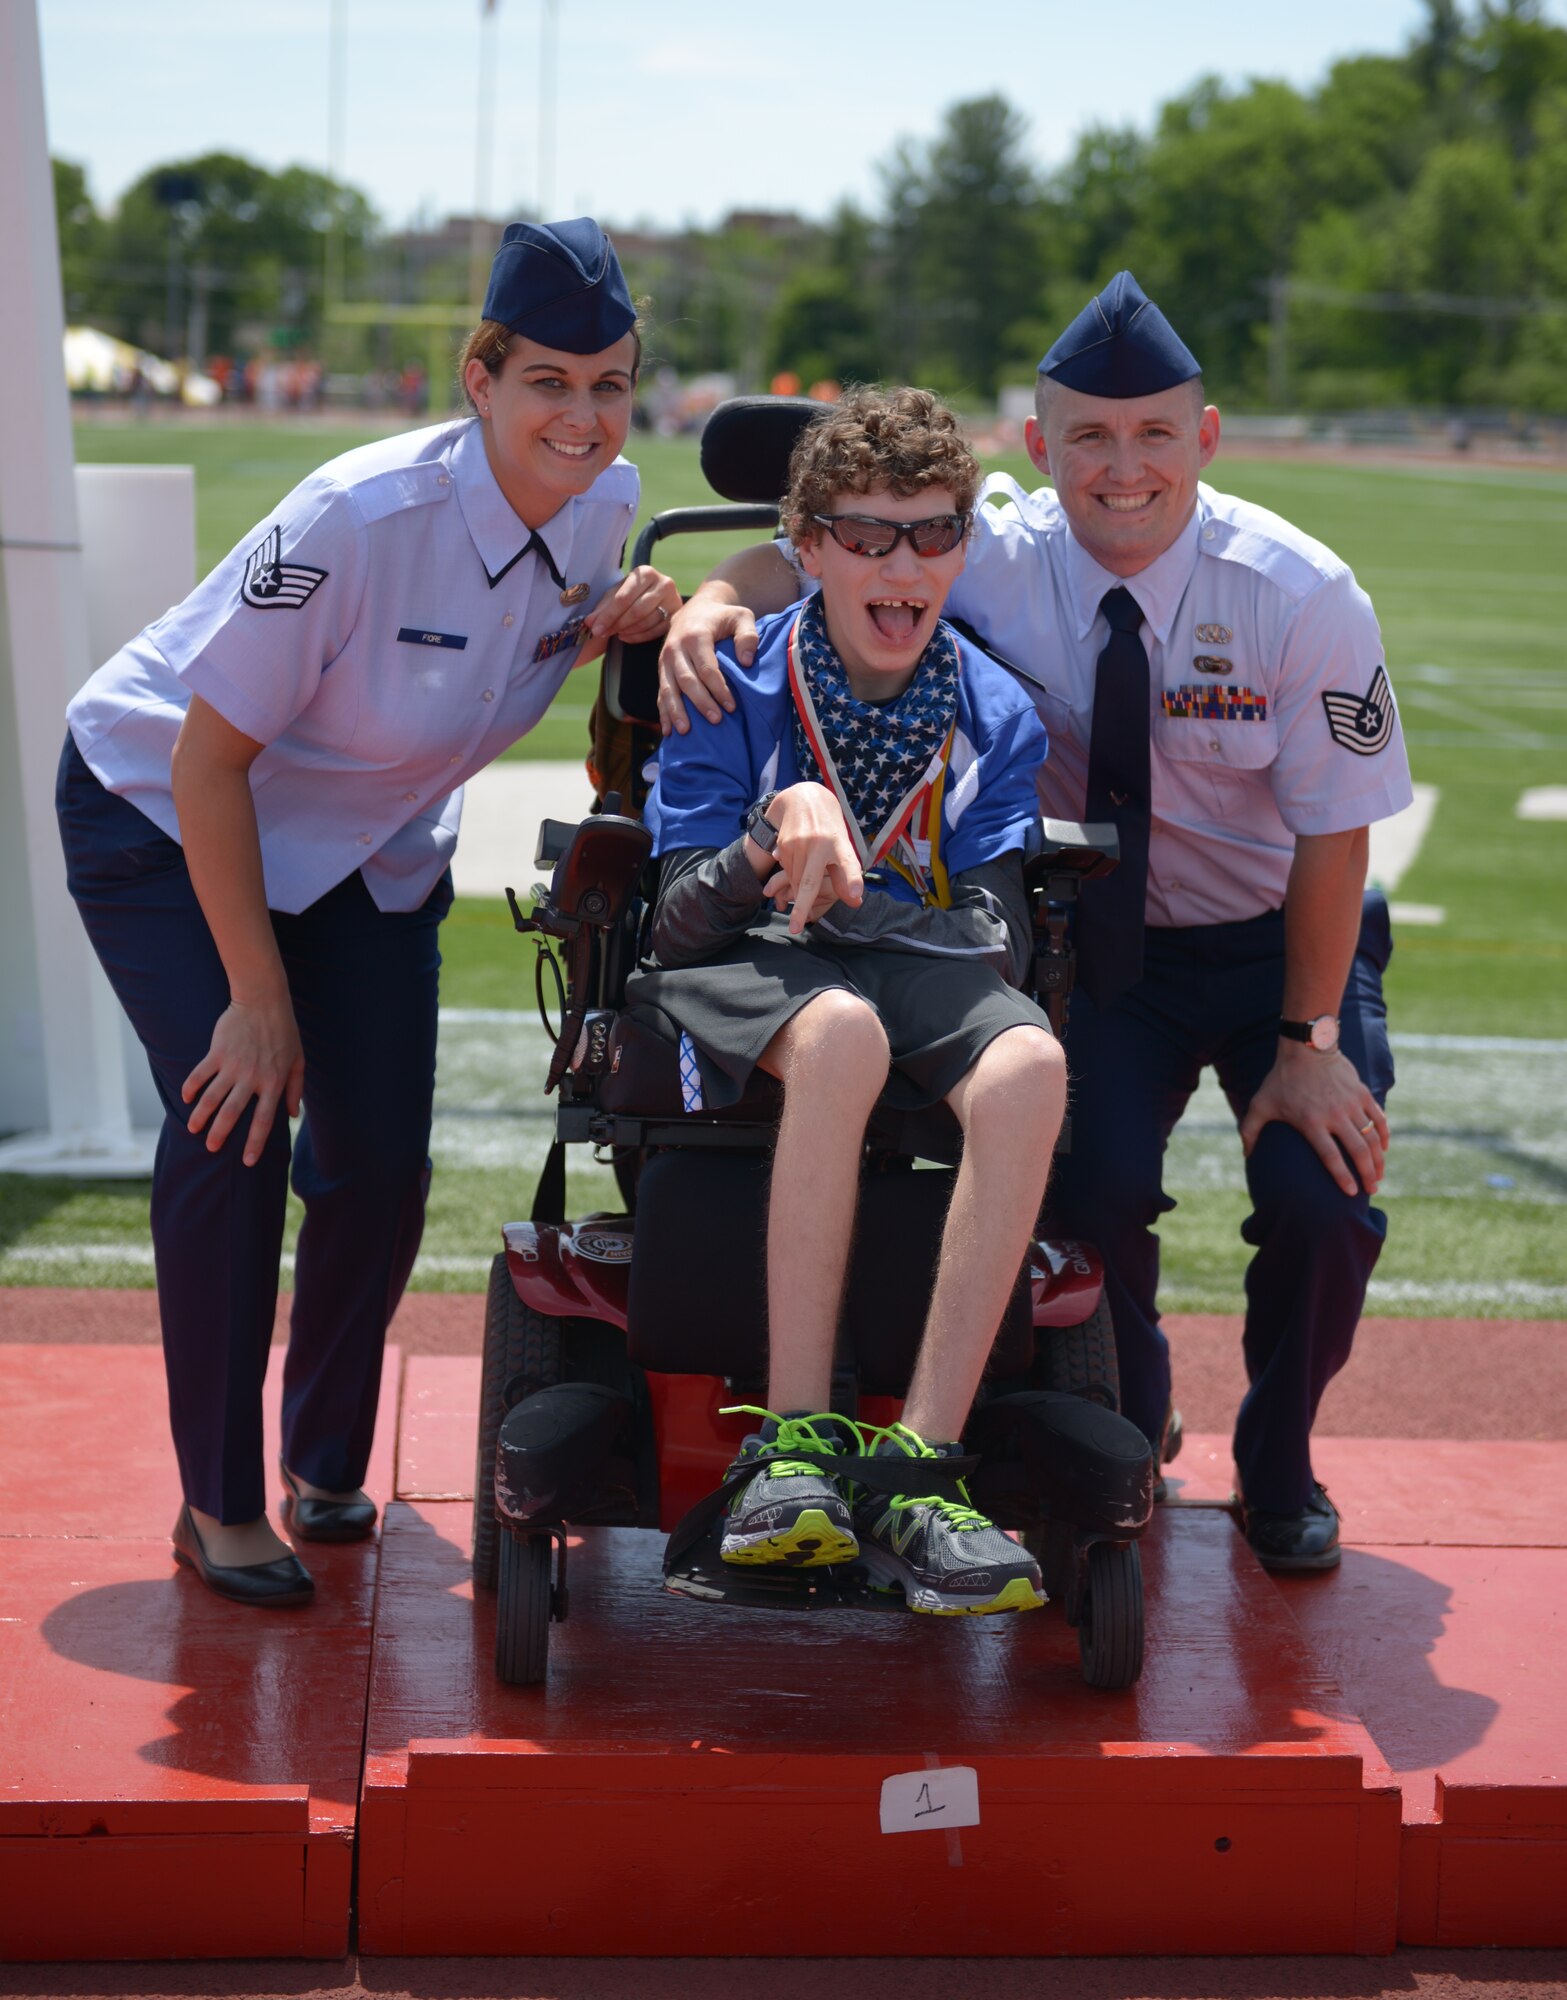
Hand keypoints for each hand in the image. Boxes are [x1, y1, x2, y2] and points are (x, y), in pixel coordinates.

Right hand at [181, 995, 305, 1167]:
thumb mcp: (298, 1060)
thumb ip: (296, 1088)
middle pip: (233, 1113)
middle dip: (220, 1134)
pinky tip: (185, 1099)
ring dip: (201, 1115)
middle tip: (211, 1149)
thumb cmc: (284, 1031)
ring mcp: (233, 1066)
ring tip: (193, 1129)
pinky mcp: (217, 1053)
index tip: (248, 1161)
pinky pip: (200, 1075)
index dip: (255, 1142)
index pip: (265, 1120)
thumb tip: (293, 1114)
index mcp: (274, 1082)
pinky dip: (191, 1087)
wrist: (263, 1001)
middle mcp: (252, 1078)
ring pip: (212, 1097)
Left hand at [576, 565, 679, 664]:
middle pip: (636, 611)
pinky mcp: (677, 615)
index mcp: (646, 573)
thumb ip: (603, 608)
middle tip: (603, 633)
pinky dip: (639, 637)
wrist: (657, 594)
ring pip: (646, 622)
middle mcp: (663, 583)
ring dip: (627, 631)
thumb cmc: (633, 592)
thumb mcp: (617, 593)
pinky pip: (656, 631)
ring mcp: (673, 600)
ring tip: (616, 633)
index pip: (624, 598)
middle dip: (616, 624)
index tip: (595, 629)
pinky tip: (627, 636)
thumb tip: (589, 622)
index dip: (608, 615)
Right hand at [657, 594, 752, 734]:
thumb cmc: (722, 617)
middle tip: (716, 720)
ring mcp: (665, 660)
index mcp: (696, 635)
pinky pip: (660, 692)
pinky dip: (664, 712)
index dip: (719, 689)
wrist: (695, 610)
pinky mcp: (661, 669)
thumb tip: (746, 662)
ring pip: (669, 688)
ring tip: (685, 732)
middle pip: (687, 681)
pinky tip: (668, 731)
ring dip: (676, 711)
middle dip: (701, 703)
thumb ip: (748, 635)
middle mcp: (676, 647)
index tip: (732, 706)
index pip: (707, 668)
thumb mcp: (742, 616)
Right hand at [757, 783, 863, 935]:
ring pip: (794, 879)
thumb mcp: (843, 848)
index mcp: (839, 844)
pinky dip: (790, 877)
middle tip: (795, 928)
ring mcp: (799, 844)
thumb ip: (848, 876)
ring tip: (803, 886)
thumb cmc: (829, 830)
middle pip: (808, 883)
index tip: (855, 895)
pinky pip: (786, 871)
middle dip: (801, 907)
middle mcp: (819, 844)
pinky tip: (796, 868)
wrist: (804, 799)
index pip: (848, 864)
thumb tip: (855, 901)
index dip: (852, 879)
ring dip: (797, 891)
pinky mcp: (783, 844)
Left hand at [1239, 1044, 1389, 1196]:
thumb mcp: (1260, 1104)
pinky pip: (1378, 1118)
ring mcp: (1351, 1104)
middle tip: (1372, 1190)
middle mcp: (1335, 1115)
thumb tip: (1246, 1155)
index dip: (1342, 1177)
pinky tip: (1384, 1148)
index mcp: (1311, 1122)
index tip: (1351, 1193)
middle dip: (1368, 1174)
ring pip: (1372, 1137)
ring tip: (1378, 1175)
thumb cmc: (1280, 1079)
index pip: (1331, 1156)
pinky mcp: (1362, 1093)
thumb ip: (1250, 1131)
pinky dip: (1384, 1135)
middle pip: (1358, 1151)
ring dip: (1379, 1159)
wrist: (1306, 1048)